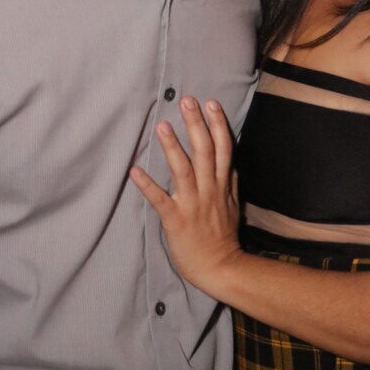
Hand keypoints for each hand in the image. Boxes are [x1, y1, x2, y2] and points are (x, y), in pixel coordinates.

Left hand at [130, 97, 242, 292]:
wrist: (221, 268)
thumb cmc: (224, 237)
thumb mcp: (235, 205)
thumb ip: (231, 182)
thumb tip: (232, 162)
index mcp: (222, 185)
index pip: (224, 149)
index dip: (218, 125)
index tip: (211, 103)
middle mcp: (209, 190)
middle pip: (205, 151)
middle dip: (196, 125)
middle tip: (187, 101)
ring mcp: (192, 204)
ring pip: (183, 170)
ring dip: (173, 147)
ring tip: (162, 125)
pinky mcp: (175, 220)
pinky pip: (160, 200)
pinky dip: (147, 185)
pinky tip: (134, 170)